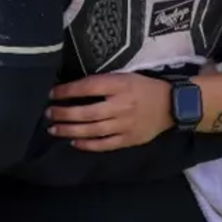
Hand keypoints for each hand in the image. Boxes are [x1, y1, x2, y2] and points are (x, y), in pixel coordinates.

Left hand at [47, 72, 170, 151]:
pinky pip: (105, 144)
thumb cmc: (144, 88)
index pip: (88, 87)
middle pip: (87, 112)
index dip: (68, 91)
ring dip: (70, 130)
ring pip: (93, 130)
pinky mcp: (130, 139)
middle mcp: (121, 106)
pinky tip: (74, 142)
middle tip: (48, 113)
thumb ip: (102, 82)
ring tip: (54, 129)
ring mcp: (125, 124)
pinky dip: (88, 144)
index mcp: (120, 85)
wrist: (173, 105)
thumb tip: (73, 88)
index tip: (52, 93)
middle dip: (64, 113)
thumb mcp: (125, 77)